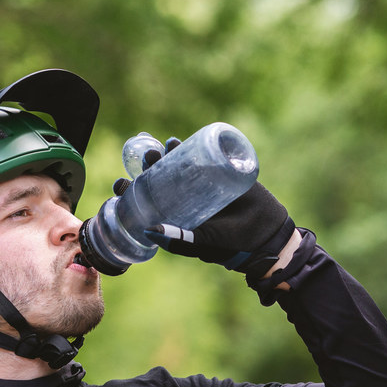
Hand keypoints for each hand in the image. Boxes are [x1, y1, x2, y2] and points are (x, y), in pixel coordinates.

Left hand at [136, 137, 295, 280]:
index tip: (120, 185)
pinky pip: (199, 156)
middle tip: (145, 159)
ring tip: (159, 149)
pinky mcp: (218, 171)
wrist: (266, 233)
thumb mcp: (201, 243)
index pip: (147, 200)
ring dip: (164, 154)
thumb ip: (178, 240)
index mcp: (175, 214)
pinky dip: (186, 147)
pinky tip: (176, 143)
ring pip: (177, 164)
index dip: (132, 191)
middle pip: (160, 177)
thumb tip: (147, 230)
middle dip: (148, 167)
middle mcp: (185, 196)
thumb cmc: (230, 244)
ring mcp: (201, 182)